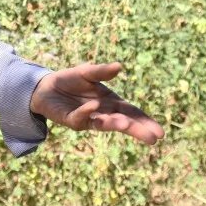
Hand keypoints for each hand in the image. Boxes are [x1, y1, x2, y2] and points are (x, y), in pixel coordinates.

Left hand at [30, 62, 164, 144]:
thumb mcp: (87, 72)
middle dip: (137, 130)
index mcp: (111, 102)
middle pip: (123, 122)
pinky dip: (87, 112)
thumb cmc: (70, 80)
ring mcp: (88, 119)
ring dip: (114, 124)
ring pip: (104, 124)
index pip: (132, 113)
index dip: (145, 121)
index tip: (159, 132)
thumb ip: (101, 71)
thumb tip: (119, 66)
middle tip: (152, 138)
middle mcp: (103, 113)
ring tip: (125, 124)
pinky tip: (94, 106)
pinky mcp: (73, 121)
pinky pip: (81, 117)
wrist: (45, 87)